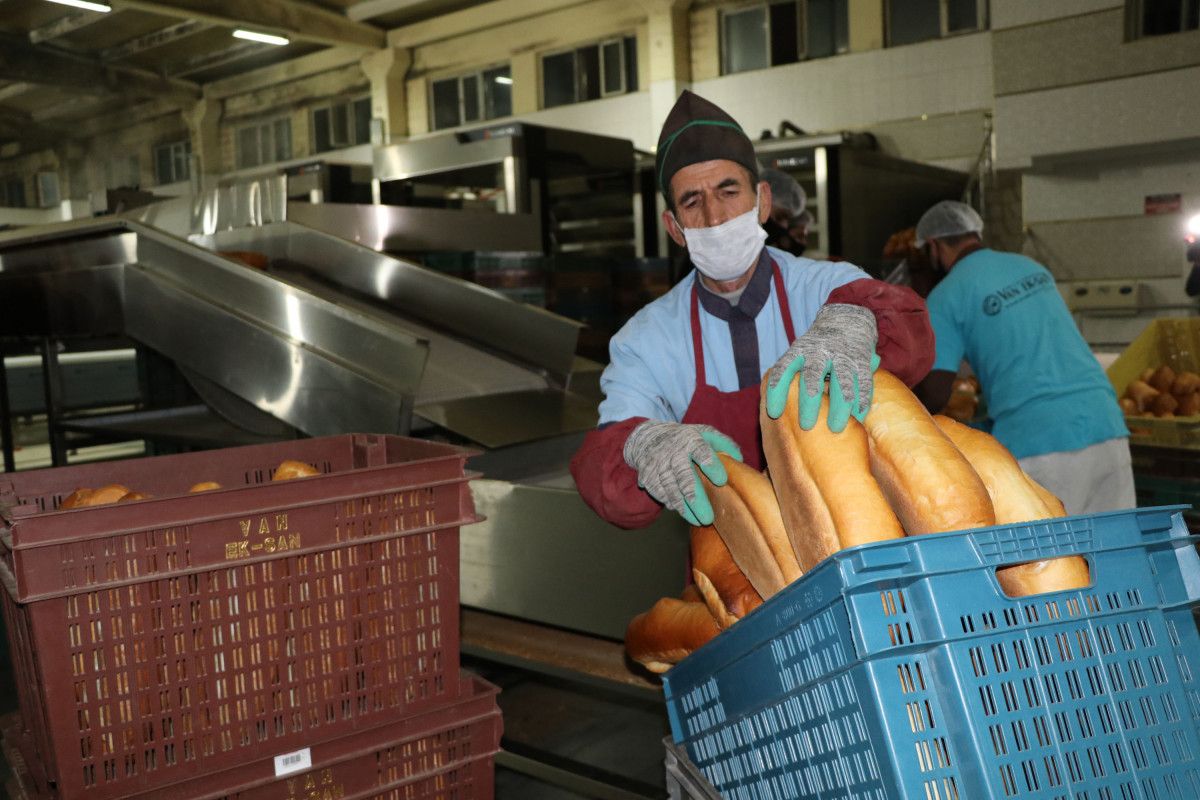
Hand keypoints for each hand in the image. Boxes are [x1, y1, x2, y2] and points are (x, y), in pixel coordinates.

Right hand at [623, 421, 741, 525]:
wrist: (649, 437)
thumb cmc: (686, 439)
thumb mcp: (705, 433)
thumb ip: (724, 444)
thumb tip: (739, 461)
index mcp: (691, 440)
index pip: (701, 452)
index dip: (711, 465)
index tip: (721, 480)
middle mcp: (673, 452)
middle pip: (684, 477)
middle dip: (696, 499)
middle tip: (708, 518)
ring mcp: (659, 465)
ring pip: (671, 490)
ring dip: (685, 508)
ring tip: (699, 521)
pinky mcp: (648, 477)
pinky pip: (661, 494)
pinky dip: (672, 504)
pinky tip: (683, 511)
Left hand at [764, 303, 879, 431]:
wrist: (846, 321)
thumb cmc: (815, 348)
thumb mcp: (798, 353)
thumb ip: (788, 376)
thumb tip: (773, 411)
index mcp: (799, 351)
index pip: (783, 369)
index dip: (777, 390)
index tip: (774, 412)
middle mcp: (820, 352)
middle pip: (813, 377)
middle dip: (809, 402)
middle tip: (806, 425)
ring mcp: (842, 356)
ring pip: (842, 382)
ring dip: (839, 407)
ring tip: (836, 428)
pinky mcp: (862, 361)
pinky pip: (863, 383)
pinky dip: (861, 401)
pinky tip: (858, 417)